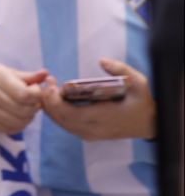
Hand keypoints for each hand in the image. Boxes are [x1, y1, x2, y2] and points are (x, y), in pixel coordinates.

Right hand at [0, 64, 48, 135]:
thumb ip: (27, 76)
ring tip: (26, 112)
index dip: (37, 97)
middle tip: (33, 104)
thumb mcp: (6, 72)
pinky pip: (8, 129)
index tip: (35, 93)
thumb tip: (46, 74)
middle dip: (34, 109)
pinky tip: (16, 118)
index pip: (26, 95)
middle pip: (23, 110)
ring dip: (28, 119)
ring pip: (18, 122)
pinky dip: (18, 126)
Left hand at [40, 58, 156, 141]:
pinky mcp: (87, 135)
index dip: (53, 100)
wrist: (149, 124)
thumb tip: (102, 60)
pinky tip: (55, 99)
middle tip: (46, 82)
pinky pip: (65, 125)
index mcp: (102, 117)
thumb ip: (121, 70)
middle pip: (59, 118)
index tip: (50, 84)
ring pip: (60, 123)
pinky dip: (56, 113)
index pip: (69, 113)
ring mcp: (88, 134)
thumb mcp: (138, 83)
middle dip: (48, 100)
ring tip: (49, 88)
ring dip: (50, 106)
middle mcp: (92, 129)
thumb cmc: (142, 102)